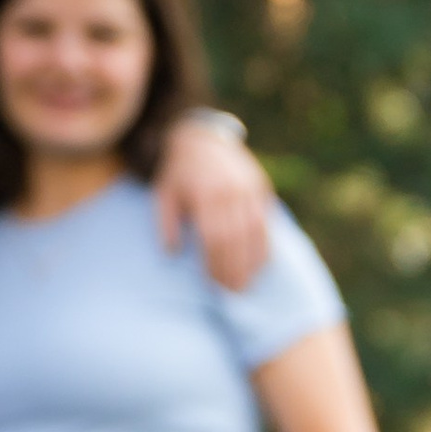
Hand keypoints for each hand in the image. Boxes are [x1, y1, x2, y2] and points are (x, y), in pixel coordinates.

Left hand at [154, 117, 271, 290]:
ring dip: (251, 263)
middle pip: (235, 239)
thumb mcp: (163, 194)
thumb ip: (165, 223)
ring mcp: (249, 189)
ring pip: (254, 233)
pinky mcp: (261, 188)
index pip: (213, 238)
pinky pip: (266, 223)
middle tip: (232, 293)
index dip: (214, 264)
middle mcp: (230, 191)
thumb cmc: (178, 173)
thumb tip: (171, 254)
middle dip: (234, 269)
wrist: (201, 139)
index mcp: (205, 193)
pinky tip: (260, 265)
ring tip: (246, 285)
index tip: (212, 285)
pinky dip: (265, 247)